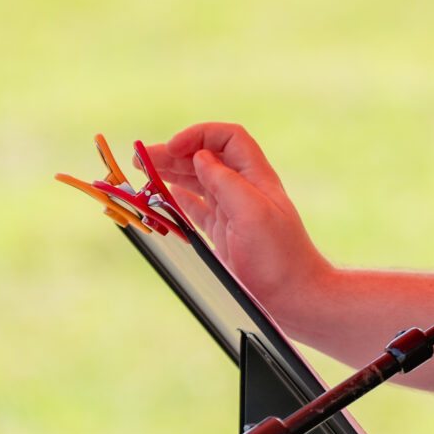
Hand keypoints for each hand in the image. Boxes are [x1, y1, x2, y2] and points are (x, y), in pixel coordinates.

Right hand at [140, 124, 333, 320]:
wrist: (294, 298)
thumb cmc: (278, 258)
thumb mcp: (253, 214)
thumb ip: (226, 182)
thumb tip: (201, 156)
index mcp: (256, 178)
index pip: (228, 138)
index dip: (199, 135)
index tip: (172, 148)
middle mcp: (245, 190)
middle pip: (207, 158)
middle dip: (174, 153)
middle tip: (140, 160)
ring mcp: (234, 212)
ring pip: (198, 181)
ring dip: (170, 173)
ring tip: (143, 171)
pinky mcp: (224, 233)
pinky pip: (197, 208)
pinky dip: (178, 199)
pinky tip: (163, 195)